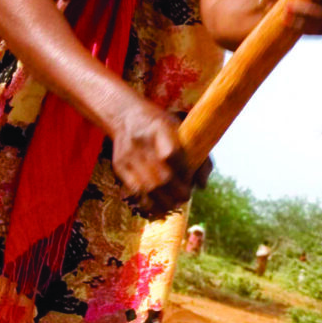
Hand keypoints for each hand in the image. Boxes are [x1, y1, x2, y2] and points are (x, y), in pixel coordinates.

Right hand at [108, 96, 194, 217]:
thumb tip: (202, 186)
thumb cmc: (160, 125)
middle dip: (177, 193)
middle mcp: (141, 142)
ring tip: (174, 204)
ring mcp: (128, 156)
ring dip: (164, 202)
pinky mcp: (119, 167)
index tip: (192, 181)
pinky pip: (135, 191)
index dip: (184, 173)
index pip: (171, 155)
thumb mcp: (181, 129)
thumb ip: (197, 154)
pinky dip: (149, 203)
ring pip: (147, 188)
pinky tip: (159, 206)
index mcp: (159, 128)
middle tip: (185, 197)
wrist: (125, 116)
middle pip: (160, 176)